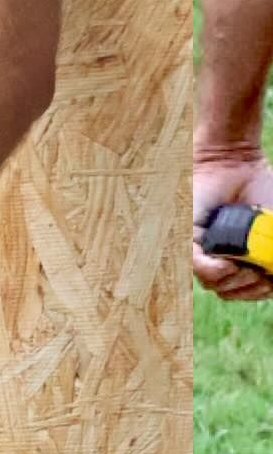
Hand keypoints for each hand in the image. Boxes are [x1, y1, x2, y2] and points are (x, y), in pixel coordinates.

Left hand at [192, 142, 272, 300]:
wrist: (238, 162)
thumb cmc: (263, 190)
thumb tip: (271, 277)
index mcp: (243, 258)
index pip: (248, 291)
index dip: (261, 291)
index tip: (270, 279)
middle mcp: (220, 256)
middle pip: (230, 291)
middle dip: (250, 287)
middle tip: (260, 271)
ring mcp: (204, 249)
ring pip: (213, 283)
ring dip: (235, 280)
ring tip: (244, 264)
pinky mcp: (189, 237)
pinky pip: (196, 265)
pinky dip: (210, 270)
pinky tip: (226, 265)